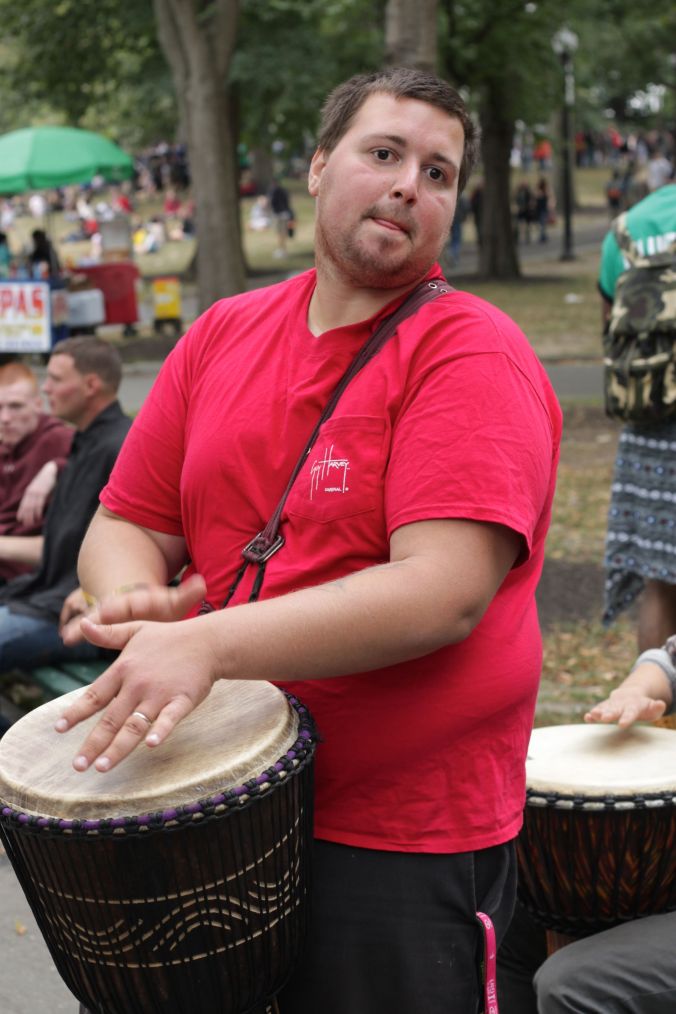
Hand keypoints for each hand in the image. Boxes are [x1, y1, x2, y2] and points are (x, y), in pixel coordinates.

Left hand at [16, 461, 57, 525]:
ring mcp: (36, 492)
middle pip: (26, 507)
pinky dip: (38, 511)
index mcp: (28, 491)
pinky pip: (39, 504)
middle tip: (26, 524)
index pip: (23, 504)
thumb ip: (37, 495)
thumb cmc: (46, 480)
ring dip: (31, 516)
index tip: (20, 520)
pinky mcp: (42, 492)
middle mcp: (30, 492)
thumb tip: (37, 503)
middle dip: (26, 516)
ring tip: (31, 523)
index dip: (21, 512)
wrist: (50, 470)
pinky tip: (38, 517)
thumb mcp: (39, 487)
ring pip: (31, 507)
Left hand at [55, 610, 220, 772]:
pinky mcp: (182, 700)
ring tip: (102, 766)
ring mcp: (160, 694)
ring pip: (135, 725)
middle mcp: (137, 684)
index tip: (59, 729)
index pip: (94, 696)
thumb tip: (81, 625)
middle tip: (78, 766)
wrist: (207, 641)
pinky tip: (152, 745)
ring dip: (118, 748)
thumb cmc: (169, 637)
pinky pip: (170, 719)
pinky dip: (161, 731)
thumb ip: (107, 633)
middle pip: (111, 719)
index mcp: (123, 669)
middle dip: (93, 744)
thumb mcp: (135, 630)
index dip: (75, 713)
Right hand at [60, 573, 205, 644]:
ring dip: (83, 625)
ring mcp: (103, 614)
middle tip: (94, 618)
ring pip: (91, 617)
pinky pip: (83, 627)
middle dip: (101, 616)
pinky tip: (66, 638)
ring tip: (71, 633)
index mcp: (139, 602)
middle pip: (109, 610)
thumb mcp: (171, 603)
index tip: (121, 607)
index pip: (134, 604)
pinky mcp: (94, 625)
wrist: (134, 601)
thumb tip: (203, 583)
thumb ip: (185, 595)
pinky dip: (74, 631)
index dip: (129, 606)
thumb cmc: (156, 609)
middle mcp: (119, 606)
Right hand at [584, 688, 666, 728]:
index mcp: (634, 705)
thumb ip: (657, 707)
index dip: (626, 718)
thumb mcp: (652, 707)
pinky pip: (598, 709)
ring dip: (598, 712)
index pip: (630, 712)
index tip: (621, 725)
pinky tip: (586, 718)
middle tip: (604, 718)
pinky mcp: (605, 707)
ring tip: (591, 715)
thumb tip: (661, 704)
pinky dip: (592, 714)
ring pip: (604, 708)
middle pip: (615, 710)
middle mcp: (621, 704)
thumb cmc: (643, 706)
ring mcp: (612, 704)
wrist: (630, 694)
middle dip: (609, 714)